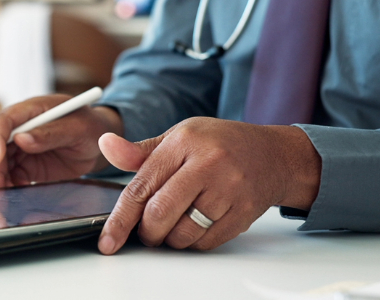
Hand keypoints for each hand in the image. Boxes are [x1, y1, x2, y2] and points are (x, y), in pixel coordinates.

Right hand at [0, 95, 122, 188]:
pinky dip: (8, 188)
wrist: (100, 144)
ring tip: (2, 198)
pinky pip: (11, 177)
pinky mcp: (26, 166)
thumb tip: (21, 139)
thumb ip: (51, 133)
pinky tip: (12, 199)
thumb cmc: (92, 127)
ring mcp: (21, 148)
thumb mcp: (78, 127)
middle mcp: (21, 128)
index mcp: (33, 109)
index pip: (4, 120)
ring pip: (0, 164)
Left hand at [96, 117, 320, 252]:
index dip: (120, 219)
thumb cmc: (219, 145)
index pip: (141, 186)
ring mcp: (229, 189)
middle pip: (160, 214)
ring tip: (174, 223)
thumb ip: (140, 152)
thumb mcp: (179, 137)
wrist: (274, 155)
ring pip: (183, 233)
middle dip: (147, 231)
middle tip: (147, 230)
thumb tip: (105, 146)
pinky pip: (206, 242)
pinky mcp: (244, 212)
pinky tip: (196, 224)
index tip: (108, 240)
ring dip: (170, 238)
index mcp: (184, 141)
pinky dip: (193, 241)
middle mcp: (208, 164)